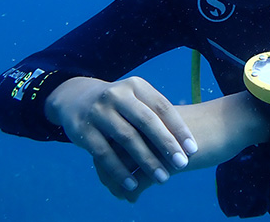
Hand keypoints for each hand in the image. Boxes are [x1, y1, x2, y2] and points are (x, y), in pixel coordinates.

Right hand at [44, 76, 196, 201]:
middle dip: (166, 144)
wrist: (76, 99)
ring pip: (127, 138)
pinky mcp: (83, 130)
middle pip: (146, 121)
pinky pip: (104, 154)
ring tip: (163, 178)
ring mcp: (98, 111)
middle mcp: (117, 95)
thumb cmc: (120, 106)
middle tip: (182, 164)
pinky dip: (120, 171)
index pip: (162, 107)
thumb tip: (187, 142)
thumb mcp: (136, 101)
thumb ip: (156, 116)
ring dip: (147, 161)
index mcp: (136, 85)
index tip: (193, 149)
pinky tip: (132, 185)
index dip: (179, 128)